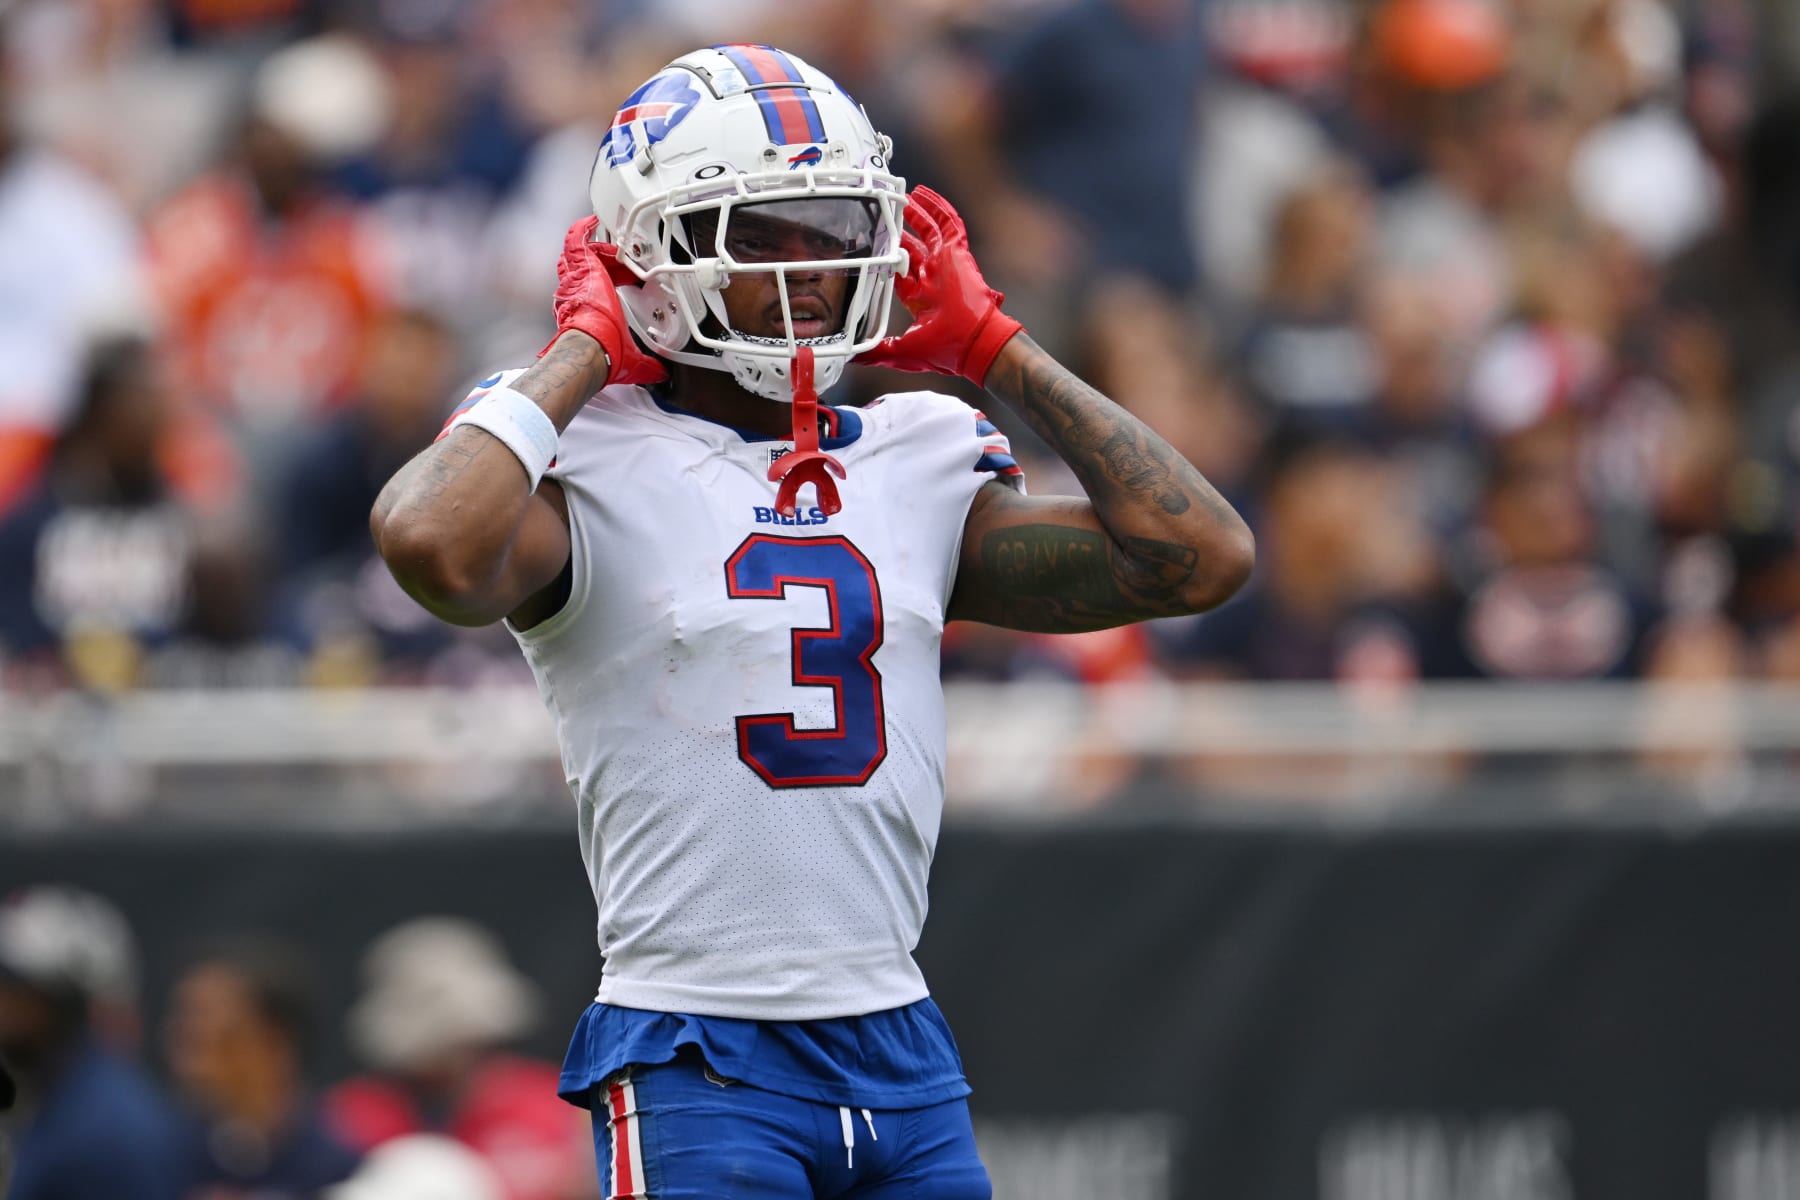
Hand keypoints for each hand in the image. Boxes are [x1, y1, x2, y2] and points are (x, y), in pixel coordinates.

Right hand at [546, 216, 667, 386]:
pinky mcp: (582, 267)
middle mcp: (579, 294)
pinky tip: (591, 221)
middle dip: (602, 260)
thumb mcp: (633, 359)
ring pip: (581, 255)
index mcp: (590, 311)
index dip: (612, 279)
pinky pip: (575, 242)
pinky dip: (581, 230)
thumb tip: (662, 376)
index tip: (625, 277)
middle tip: (618, 255)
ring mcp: (578, 280)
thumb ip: (648, 365)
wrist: (592, 346)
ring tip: (607, 236)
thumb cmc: (604, 353)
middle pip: (587, 269)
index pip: (598, 289)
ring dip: (596, 245)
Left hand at [857, 187, 1022, 386]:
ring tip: (905, 198)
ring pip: (931, 231)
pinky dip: (938, 207)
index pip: (903, 273)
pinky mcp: (958, 253)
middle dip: (903, 232)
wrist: (972, 344)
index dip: (890, 260)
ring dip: (919, 214)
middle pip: (916, 248)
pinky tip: (925, 194)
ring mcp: (946, 264)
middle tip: (888, 216)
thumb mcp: (902, 351)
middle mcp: (934, 279)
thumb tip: (850, 357)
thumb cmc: (945, 350)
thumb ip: (876, 352)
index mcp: (922, 299)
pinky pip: (949, 223)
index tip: (877, 248)